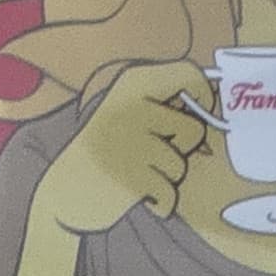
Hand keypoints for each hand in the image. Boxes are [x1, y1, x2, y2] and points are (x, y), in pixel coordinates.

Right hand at [37, 60, 213, 238]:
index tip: (199, 114)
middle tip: (153, 151)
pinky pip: (168, 195)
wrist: (63, 190)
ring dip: (166, 177)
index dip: (205, 95)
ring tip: (138, 172)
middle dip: (182, 148)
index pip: (189, 73)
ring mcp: (128, 142)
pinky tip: (137, 194)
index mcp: (132, 81)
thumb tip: (213, 101)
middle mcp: (131, 106)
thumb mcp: (130, 110)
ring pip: (180, 165)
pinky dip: (159, 202)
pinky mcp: (127, 179)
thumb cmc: (108, 148)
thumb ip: (166, 102)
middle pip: (194, 129)